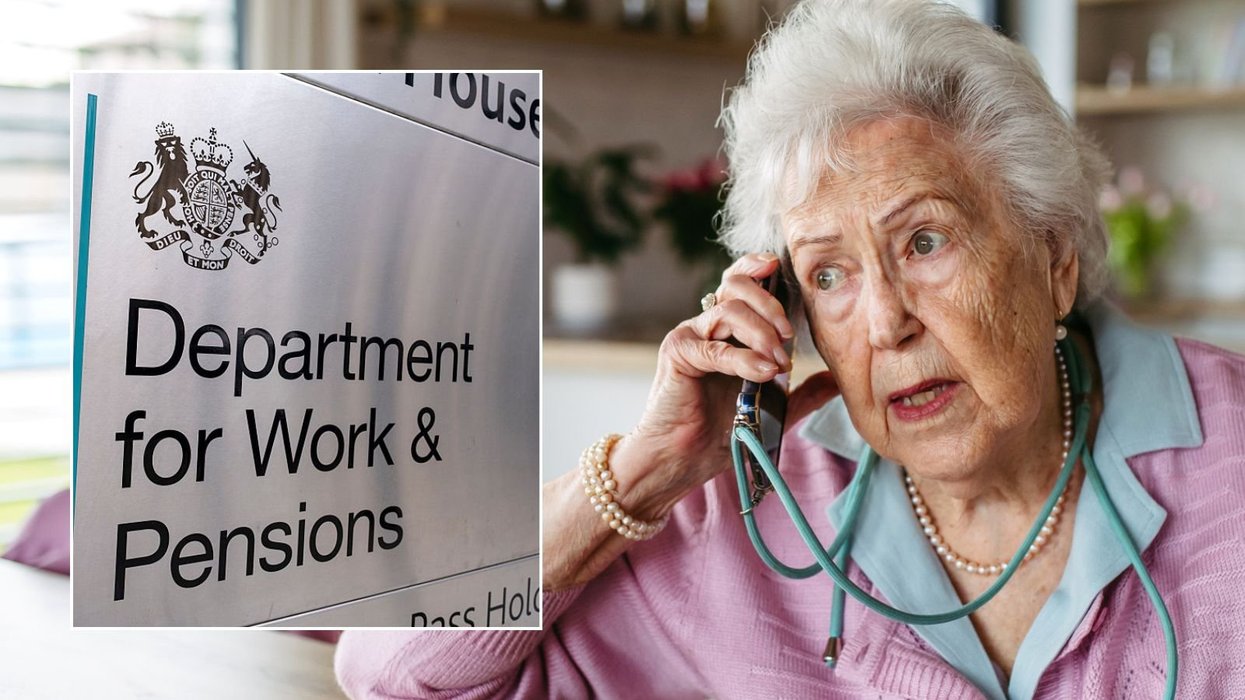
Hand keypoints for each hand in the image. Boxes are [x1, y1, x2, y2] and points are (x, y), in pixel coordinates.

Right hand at [615, 252, 795, 517]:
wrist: (681, 460)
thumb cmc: (716, 433)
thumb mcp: (770, 409)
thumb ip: (801, 392)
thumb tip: (835, 380)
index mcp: (725, 332)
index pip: (740, 284)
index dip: (758, 269)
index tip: (780, 269)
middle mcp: (706, 327)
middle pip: (736, 286)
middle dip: (770, 305)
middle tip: (789, 336)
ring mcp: (690, 337)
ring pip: (729, 309)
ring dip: (761, 332)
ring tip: (778, 363)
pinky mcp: (677, 354)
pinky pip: (715, 348)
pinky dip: (744, 358)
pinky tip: (763, 373)